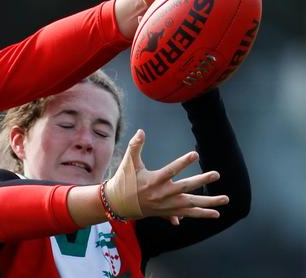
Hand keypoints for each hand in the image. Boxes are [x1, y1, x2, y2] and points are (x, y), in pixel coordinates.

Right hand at [105, 129, 228, 224]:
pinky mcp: (168, 211)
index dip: (182, 162)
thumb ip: (135, 146)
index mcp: (153, 181)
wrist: (118, 204)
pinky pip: (188, 214)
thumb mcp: (128, 163)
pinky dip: (201, 214)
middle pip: (185, 188)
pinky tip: (215, 214)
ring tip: (225, 199)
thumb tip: (141, 131)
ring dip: (209, 203)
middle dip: (201, 181)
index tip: (195, 154)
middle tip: (216, 174)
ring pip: (191, 204)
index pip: (171, 170)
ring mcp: (167, 205)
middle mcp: (162, 194)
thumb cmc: (124, 181)